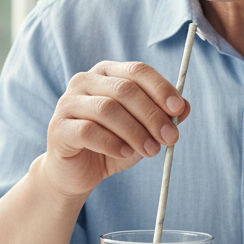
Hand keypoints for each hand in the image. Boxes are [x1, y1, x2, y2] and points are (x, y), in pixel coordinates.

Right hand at [40, 60, 189, 198]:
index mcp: (108, 73)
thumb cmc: (112, 144)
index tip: (178, 109)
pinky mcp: (58, 128)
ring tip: (151, 150)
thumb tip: (185, 106)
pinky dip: (111, 142)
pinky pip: (87, 130)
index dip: (160, 88)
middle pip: (124, 90)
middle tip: (170, 137)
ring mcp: (68, 102)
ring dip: (135, 131)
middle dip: (152, 114)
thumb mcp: (143, 130)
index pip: (137, 70)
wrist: (77, 173)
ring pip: (107, 109)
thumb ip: (163, 116)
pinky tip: (124, 153)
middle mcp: (85, 81)